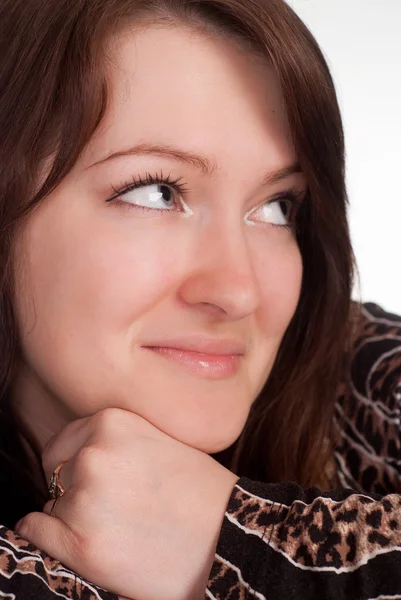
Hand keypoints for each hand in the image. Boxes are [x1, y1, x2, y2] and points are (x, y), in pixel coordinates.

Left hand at [15, 408, 238, 599]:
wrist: (231, 535)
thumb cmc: (200, 490)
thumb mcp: (158, 439)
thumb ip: (116, 438)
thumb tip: (79, 454)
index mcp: (112, 422)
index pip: (63, 443)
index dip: (76, 464)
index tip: (94, 480)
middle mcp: (93, 455)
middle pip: (56, 473)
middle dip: (74, 489)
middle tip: (111, 506)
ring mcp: (86, 499)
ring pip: (53, 505)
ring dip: (73, 517)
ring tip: (117, 526)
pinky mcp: (83, 544)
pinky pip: (36, 532)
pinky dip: (47, 537)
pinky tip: (79, 542)